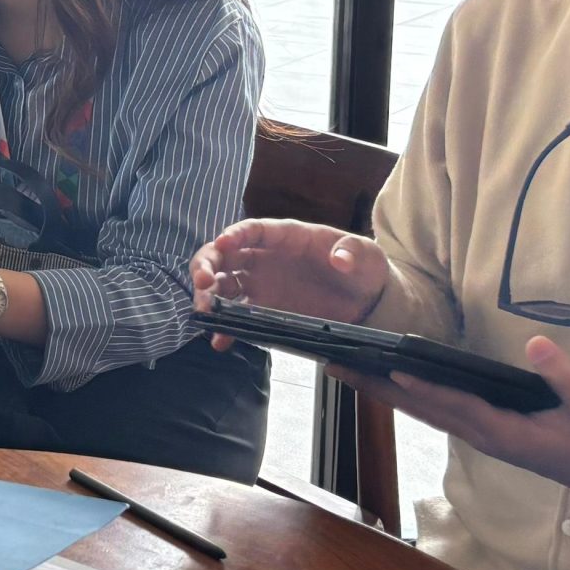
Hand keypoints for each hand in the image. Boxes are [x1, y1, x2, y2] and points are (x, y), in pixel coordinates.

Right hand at [189, 218, 390, 350]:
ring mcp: (261, 284)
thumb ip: (353, 251)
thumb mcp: (367, 255)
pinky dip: (224, 327)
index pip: (253, 230)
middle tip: (201, 282)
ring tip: (204, 313)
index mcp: (287, 236)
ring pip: (222, 284)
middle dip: (207, 264)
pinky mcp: (263, 310)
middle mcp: (265, 257)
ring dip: (207, 296)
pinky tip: (219, 340)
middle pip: (225, 255)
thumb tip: (340, 258)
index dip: (235, 235)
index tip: (222, 244)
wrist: (368, 302)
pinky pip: (236, 316)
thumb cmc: (364, 269)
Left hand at [343, 335, 569, 526]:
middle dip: (379, 388)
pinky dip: (414, 398)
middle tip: (338, 366)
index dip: (423, 387)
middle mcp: (487, 437)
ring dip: (388, 393)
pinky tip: (396, 385)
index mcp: (507, 433)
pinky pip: (442, 415)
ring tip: (351, 371)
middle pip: (424, 410)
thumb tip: (535, 343)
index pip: (455, 406)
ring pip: (427, 413)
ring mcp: (486, 438)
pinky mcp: (491, 435)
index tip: (389, 368)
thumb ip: (563, 377)